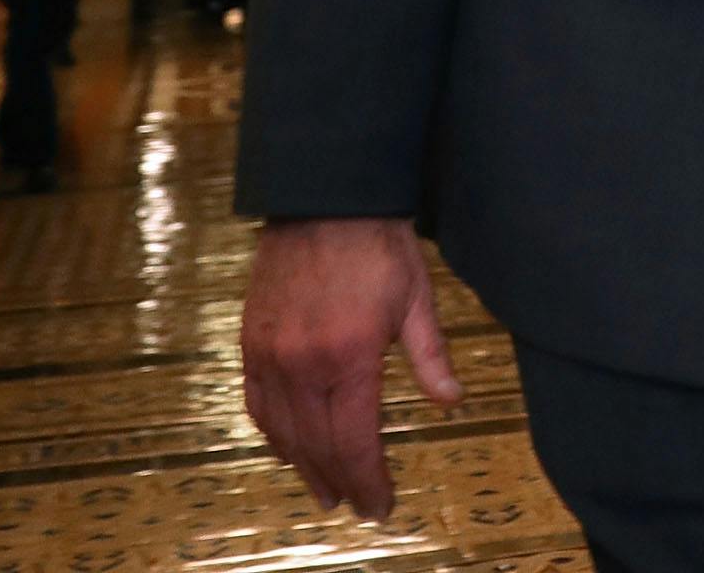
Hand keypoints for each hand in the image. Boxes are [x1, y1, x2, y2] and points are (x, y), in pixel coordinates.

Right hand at [243, 216, 463, 518]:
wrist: (325, 199)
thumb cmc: (378, 244)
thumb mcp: (417, 298)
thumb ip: (430, 357)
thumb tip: (451, 401)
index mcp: (350, 356)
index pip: (356, 440)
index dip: (369, 479)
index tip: (381, 504)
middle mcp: (304, 363)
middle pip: (318, 444)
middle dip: (340, 480)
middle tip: (356, 505)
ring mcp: (272, 353)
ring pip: (283, 430)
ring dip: (304, 465)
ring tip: (325, 489)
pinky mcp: (252, 340)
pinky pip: (256, 400)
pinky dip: (271, 431)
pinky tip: (285, 447)